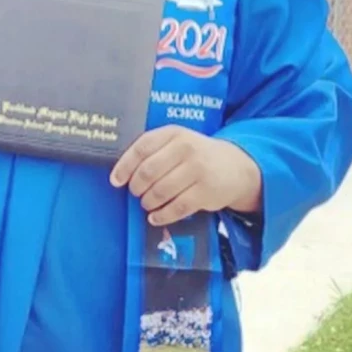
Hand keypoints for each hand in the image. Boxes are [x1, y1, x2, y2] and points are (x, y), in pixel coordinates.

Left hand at [110, 126, 261, 226]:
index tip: (115, 181)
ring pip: (160, 191)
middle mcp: (186, 148)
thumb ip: (152, 151)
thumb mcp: (177, 142)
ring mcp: (198, 170)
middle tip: (136, 193)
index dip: (125, 166)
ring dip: (148, 202)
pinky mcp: (206, 192)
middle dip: (136, 187)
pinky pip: (176, 208)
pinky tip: (155, 217)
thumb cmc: (196, 155)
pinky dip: (161, 216)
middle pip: (148, 172)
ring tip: (147, 204)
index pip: (142, 148)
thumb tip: (121, 174)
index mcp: (174, 133)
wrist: (235, 167)